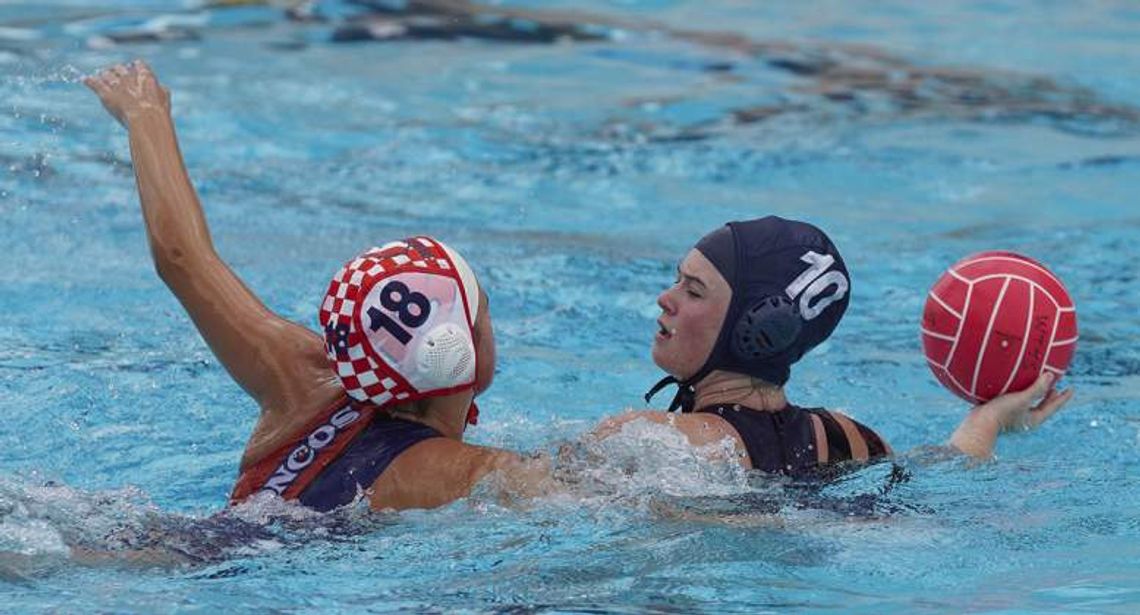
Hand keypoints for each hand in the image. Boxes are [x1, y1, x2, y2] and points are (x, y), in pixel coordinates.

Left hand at [83, 60, 170, 128]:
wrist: (146, 119)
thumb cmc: (158, 111)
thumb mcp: (164, 98)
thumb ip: (159, 89)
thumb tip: (159, 87)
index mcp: (145, 75)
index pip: (138, 64)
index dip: (136, 67)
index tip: (135, 70)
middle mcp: (129, 76)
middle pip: (119, 68)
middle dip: (118, 71)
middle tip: (116, 75)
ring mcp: (116, 84)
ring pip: (106, 74)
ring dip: (104, 75)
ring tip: (102, 77)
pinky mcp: (105, 93)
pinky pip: (94, 83)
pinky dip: (89, 81)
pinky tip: (85, 80)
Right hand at [948, 372, 1073, 458]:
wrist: (978, 424)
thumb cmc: (1001, 413)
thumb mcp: (1022, 399)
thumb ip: (1037, 389)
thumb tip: (1051, 375)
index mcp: (1034, 419)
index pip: (1053, 406)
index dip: (1063, 398)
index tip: (1071, 389)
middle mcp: (1025, 419)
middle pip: (1042, 406)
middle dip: (1049, 396)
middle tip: (1055, 386)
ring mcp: (1013, 417)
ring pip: (1028, 403)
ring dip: (1034, 394)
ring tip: (1036, 383)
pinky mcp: (1002, 412)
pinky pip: (1015, 400)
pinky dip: (1019, 392)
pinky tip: (1012, 385)